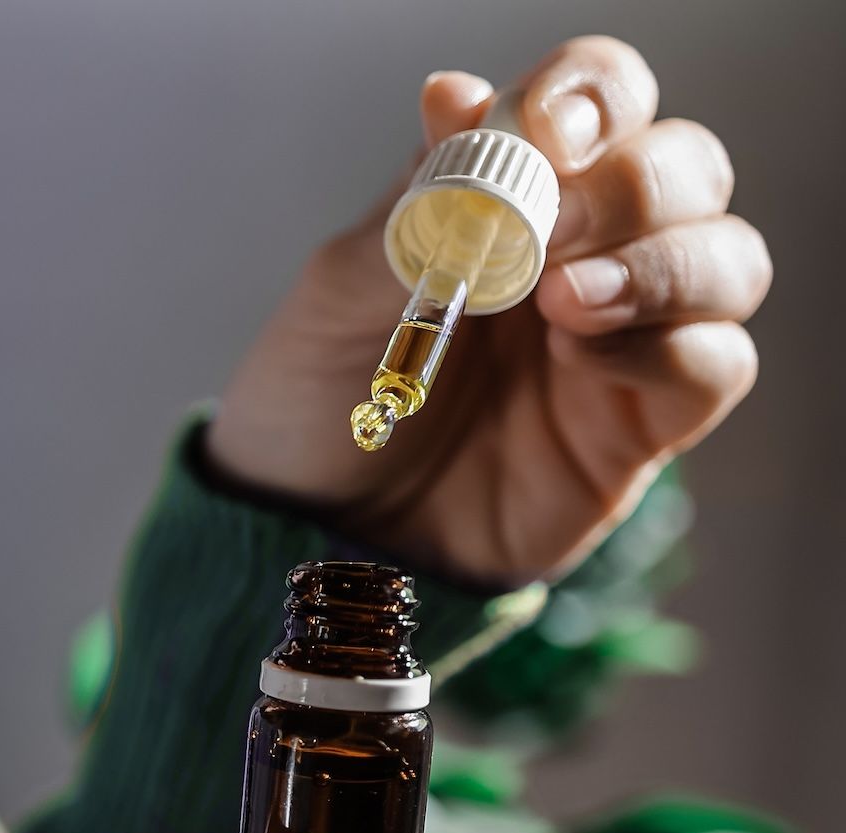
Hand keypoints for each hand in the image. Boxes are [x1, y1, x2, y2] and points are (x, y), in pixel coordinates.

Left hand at [208, 37, 766, 585]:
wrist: (313, 527)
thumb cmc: (319, 399)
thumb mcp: (337, 295)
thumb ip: (415, 207)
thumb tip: (455, 96)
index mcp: (510, 196)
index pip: (600, 102)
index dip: (594, 96)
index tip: (547, 130)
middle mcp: (584, 253)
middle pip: (686, 169)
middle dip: (634, 184)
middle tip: (553, 228)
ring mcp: (623, 338)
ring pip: (728, 258)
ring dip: (666, 262)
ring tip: (565, 301)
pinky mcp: (642, 424)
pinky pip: (716, 363)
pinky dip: (667, 348)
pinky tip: (581, 360)